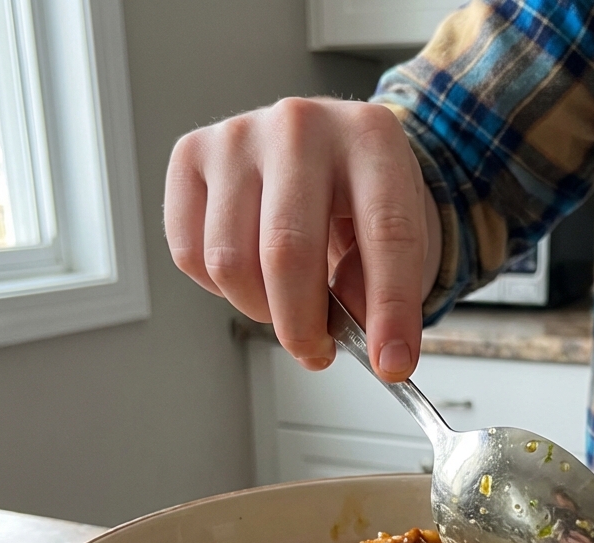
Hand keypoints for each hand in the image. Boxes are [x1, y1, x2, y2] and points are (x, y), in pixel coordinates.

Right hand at [164, 98, 441, 380]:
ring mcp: (238, 135)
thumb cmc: (363, 198)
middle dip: (303, 327)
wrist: (326, 150)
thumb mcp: (403, 236)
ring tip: (287, 305)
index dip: (390, 309)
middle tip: (318, 352)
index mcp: (372, 138)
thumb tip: (362, 335)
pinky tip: (252, 274)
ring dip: (260, 310)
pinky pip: (190, 255)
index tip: (391, 365)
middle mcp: (302, 125)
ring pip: (230, 262)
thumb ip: (385, 286)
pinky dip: (220, 289)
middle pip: (288, 253)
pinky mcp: (191, 154)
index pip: (387, 233)